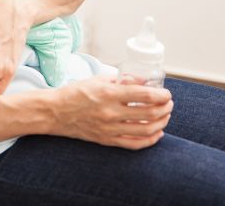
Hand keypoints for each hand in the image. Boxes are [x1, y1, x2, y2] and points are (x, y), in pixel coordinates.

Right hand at [47, 75, 172, 149]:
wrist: (56, 112)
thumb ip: (121, 80)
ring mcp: (110, 129)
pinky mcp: (107, 140)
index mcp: (109, 94)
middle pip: (149, 114)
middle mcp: (111, 113)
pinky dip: (150, 140)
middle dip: (165, 109)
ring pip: (146, 130)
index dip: (161, 95)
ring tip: (165, 116)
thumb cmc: (76, 93)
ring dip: (161, 123)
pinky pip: (134, 144)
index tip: (167, 94)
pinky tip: (156, 133)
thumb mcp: (98, 80)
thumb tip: (143, 81)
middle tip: (169, 104)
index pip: (145, 96)